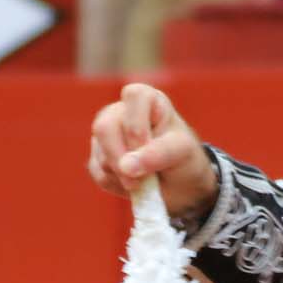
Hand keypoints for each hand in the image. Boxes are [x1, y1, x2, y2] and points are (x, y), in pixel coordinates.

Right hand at [89, 82, 217, 217]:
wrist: (180, 184)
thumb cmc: (184, 157)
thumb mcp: (182, 151)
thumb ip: (158, 154)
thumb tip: (125, 166)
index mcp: (145, 98)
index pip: (133, 96)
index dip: (137, 127)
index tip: (149, 147)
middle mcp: (120, 111)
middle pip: (105, 128)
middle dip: (123, 158)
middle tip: (142, 177)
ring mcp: (106, 134)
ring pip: (100, 155)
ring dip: (124, 176)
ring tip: (147, 180)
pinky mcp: (98, 157)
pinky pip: (99, 174)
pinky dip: (118, 186)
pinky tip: (134, 184)